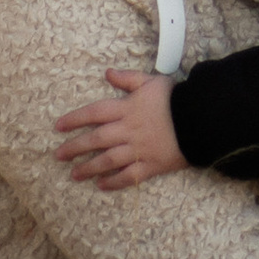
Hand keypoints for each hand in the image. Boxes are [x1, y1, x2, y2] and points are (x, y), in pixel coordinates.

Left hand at [55, 70, 182, 188]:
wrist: (200, 119)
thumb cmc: (176, 98)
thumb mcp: (151, 81)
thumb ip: (128, 78)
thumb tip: (107, 73)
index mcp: (127, 108)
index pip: (94, 113)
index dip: (74, 119)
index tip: (58, 127)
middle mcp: (128, 130)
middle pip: (96, 140)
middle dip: (74, 147)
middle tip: (58, 155)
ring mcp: (138, 150)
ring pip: (108, 160)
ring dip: (89, 168)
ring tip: (74, 174)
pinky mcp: (151, 165)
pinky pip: (129, 176)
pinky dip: (114, 182)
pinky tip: (102, 185)